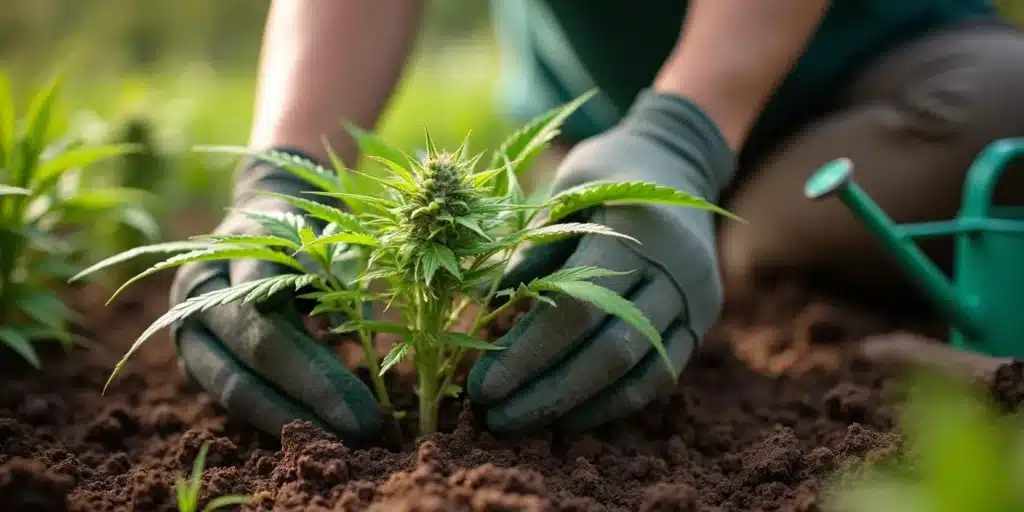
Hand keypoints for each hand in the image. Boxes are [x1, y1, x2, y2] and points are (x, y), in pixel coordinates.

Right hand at [169, 150, 380, 439]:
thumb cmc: (310, 231)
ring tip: (341, 444)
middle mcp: (199, 290)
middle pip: (250, 358)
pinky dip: (273, 416)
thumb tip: (365, 339)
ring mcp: (188, 326)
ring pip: (230, 388)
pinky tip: (315, 432)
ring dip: (288, 421)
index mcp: (239, 250)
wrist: (261, 217)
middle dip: (309, 402)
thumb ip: (345, 282)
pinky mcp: (193, 356)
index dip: (316, 372)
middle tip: (364, 433)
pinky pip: (231, 397)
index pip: (273, 320)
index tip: (366, 409)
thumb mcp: (333, 241)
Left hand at [467, 91, 736, 433]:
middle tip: (495, 420)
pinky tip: (572, 419)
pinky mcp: (702, 321)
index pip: (574, 308)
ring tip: (526, 425)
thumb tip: (483, 308)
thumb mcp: (564, 192)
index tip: (481, 387)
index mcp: (632, 230)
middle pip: (609, 350)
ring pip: (640, 372)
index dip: (525, 355)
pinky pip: (661, 376)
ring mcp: (696, 299)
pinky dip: (615, 403)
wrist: (677, 159)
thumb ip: (532, 249)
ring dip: (579, 408)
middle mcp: (674, 269)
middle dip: (547, 393)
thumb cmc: (604, 172)